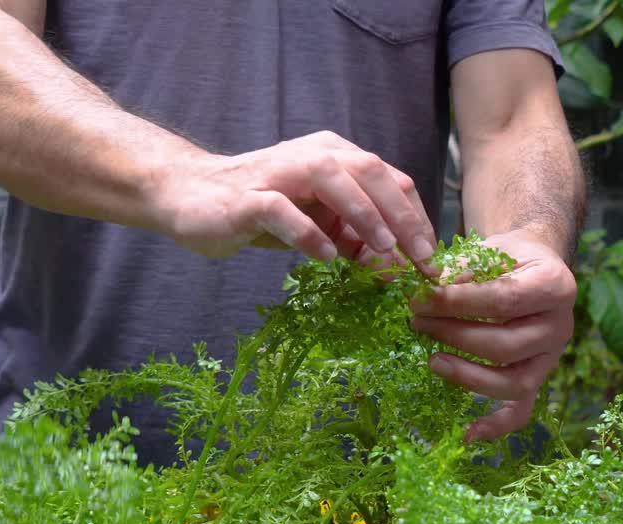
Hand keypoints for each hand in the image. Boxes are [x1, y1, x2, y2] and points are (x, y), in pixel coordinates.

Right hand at [152, 131, 434, 272]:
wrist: (190, 196)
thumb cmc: (264, 210)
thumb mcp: (321, 225)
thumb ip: (357, 238)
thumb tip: (399, 269)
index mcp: (338, 156)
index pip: (392, 180)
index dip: (417, 219)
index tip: (432, 259)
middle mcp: (314, 155)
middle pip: (372, 174)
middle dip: (403, 218)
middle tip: (422, 259)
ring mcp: (280, 172)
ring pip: (334, 180)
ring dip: (365, 216)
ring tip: (384, 253)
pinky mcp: (248, 196)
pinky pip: (282, 209)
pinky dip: (307, 232)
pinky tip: (325, 257)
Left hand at [409, 229, 575, 441]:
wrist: (535, 265)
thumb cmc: (509, 256)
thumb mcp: (491, 248)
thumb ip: (462, 268)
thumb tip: (426, 288)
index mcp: (555, 286)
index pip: (502, 300)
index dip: (457, 303)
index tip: (419, 298)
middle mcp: (561, 326)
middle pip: (505, 345)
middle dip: (454, 336)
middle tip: (417, 322)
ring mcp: (552, 357)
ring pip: (514, 382)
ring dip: (467, 376)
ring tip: (432, 360)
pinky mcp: (540, 378)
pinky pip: (523, 410)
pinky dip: (496, 425)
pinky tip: (467, 433)